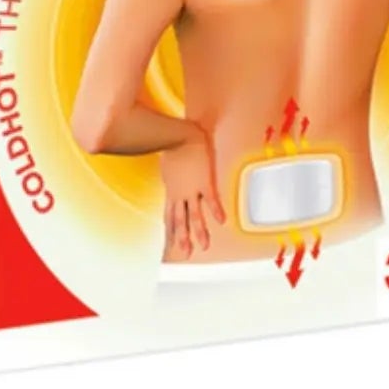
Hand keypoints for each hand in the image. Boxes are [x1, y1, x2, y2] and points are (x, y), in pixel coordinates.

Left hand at [159, 129, 225, 259]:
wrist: (178, 134)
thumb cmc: (171, 144)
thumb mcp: (166, 166)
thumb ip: (169, 176)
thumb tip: (167, 181)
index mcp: (171, 191)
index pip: (169, 216)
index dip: (171, 231)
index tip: (171, 245)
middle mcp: (179, 193)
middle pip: (181, 220)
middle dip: (183, 238)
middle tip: (185, 254)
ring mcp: (191, 189)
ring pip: (195, 214)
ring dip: (199, 231)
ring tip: (204, 246)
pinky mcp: (204, 181)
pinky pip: (211, 199)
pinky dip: (216, 210)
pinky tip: (221, 221)